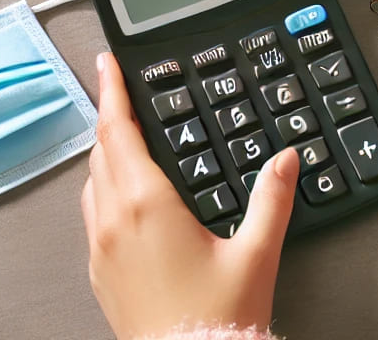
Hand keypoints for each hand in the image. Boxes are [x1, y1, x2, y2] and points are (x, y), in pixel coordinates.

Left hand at [83, 52, 297, 337]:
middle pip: (101, 152)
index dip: (111, 92)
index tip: (107, 64)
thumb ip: (272, 198)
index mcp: (147, 205)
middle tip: (121, 95)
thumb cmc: (216, 320)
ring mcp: (102, 250)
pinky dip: (104, 190)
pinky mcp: (100, 274)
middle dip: (112, 118)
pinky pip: (93, 216)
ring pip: (92, 183)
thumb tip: (285, 160)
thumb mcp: (256, 252)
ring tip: (127, 141)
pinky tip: (127, 197)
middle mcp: (115, 223)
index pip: (119, 131)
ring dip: (106, 155)